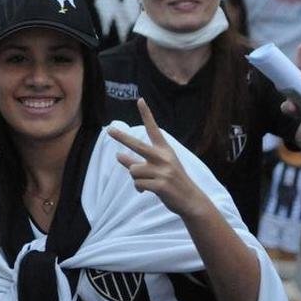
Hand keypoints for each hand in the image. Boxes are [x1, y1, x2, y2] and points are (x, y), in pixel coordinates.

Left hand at [108, 98, 210, 218]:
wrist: (191, 200)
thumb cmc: (172, 182)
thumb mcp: (158, 169)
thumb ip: (138, 161)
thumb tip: (118, 156)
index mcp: (165, 151)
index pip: (154, 130)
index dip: (147, 115)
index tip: (140, 100)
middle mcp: (164, 158)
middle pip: (137, 145)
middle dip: (122, 137)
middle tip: (109, 130)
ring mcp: (163, 171)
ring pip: (134, 170)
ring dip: (135, 179)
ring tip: (146, 183)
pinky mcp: (161, 185)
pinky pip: (138, 184)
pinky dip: (139, 188)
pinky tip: (147, 191)